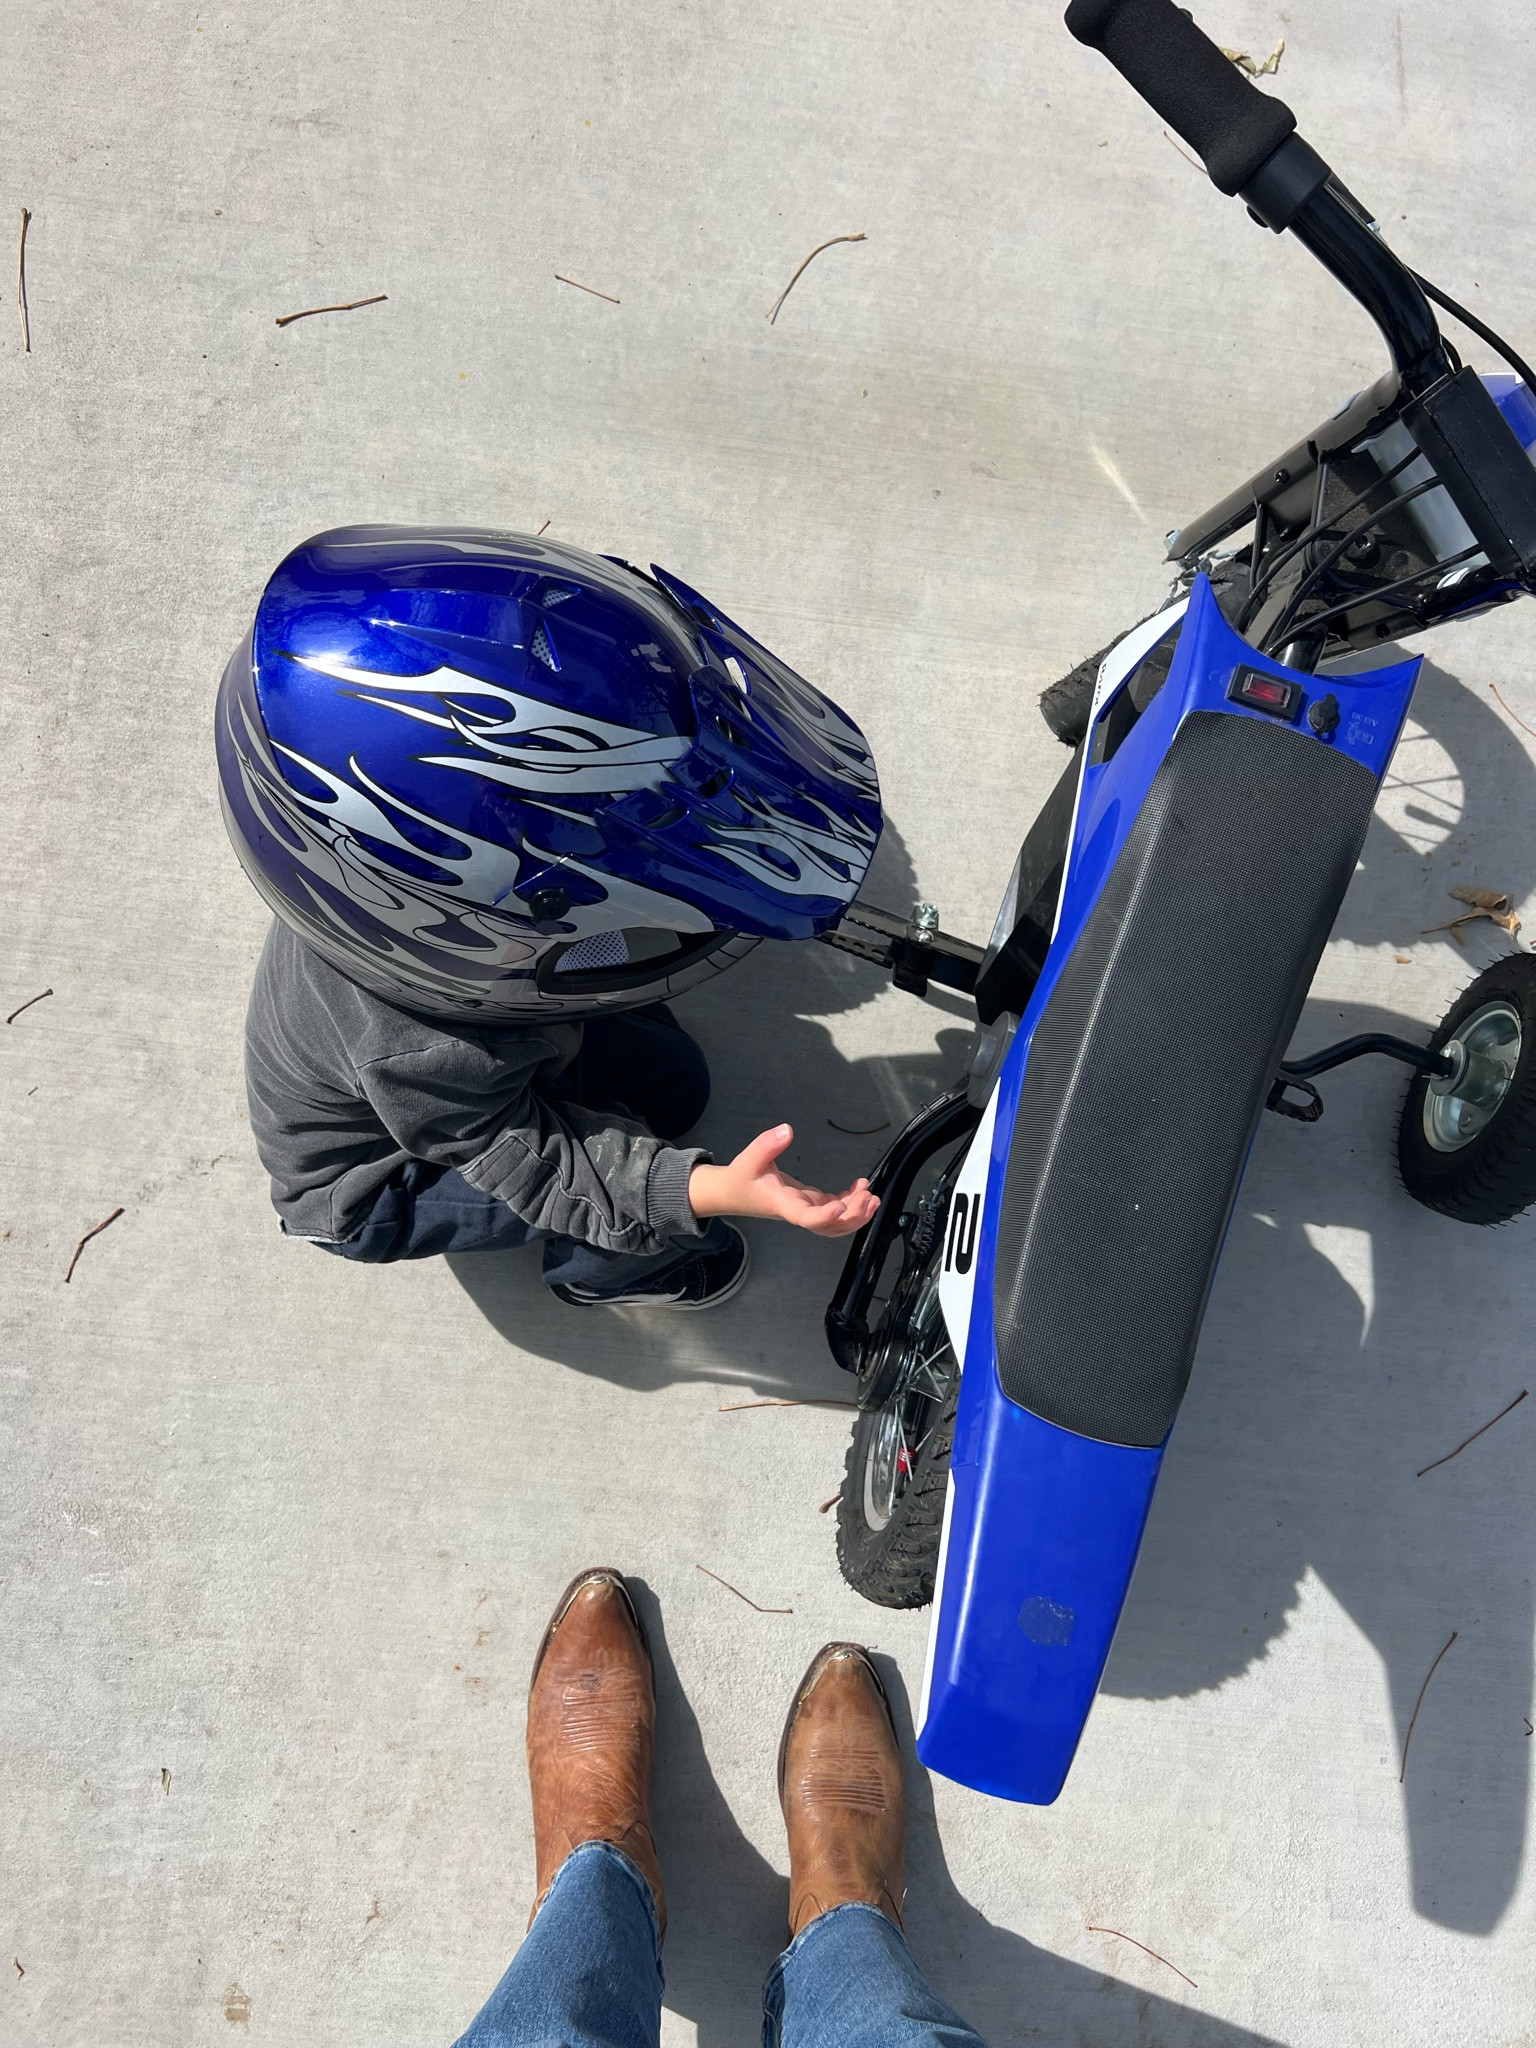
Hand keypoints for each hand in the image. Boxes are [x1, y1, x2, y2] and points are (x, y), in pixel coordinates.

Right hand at [689, 1124, 879, 1239]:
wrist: (731, 1194)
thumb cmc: (740, 1179)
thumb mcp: (749, 1159)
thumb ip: (767, 1144)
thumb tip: (788, 1130)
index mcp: (782, 1204)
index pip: (804, 1217)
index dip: (823, 1216)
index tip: (842, 1207)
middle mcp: (796, 1211)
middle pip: (827, 1228)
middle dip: (852, 1217)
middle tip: (868, 1197)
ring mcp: (805, 1209)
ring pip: (834, 1224)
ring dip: (856, 1215)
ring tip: (873, 1197)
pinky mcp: (808, 1203)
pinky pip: (833, 1210)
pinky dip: (851, 1202)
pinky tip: (861, 1188)